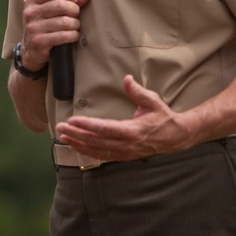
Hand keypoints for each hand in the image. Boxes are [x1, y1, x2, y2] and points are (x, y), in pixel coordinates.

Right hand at [20, 0, 91, 70]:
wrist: (31, 51)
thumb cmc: (44, 26)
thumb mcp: (50, 11)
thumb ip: (68, 0)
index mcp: (32, 1)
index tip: (74, 0)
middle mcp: (31, 13)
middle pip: (60, 5)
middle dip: (74, 10)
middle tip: (76, 15)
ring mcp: (33, 28)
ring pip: (64, 21)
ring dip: (75, 24)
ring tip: (75, 26)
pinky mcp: (38, 41)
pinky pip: (63, 36)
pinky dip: (73, 35)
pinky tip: (73, 35)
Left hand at [54, 74, 194, 160]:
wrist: (176, 137)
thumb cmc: (163, 117)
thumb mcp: (152, 100)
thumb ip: (137, 91)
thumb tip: (126, 78)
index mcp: (132, 130)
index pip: (104, 128)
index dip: (86, 125)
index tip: (71, 120)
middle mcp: (126, 144)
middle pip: (96, 141)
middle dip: (76, 134)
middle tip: (59, 127)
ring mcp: (125, 152)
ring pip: (97, 150)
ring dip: (78, 144)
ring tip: (63, 137)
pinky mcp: (124, 156)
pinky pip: (102, 156)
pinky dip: (87, 152)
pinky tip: (76, 146)